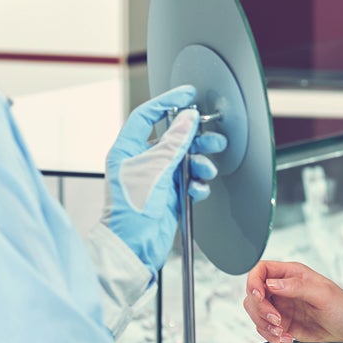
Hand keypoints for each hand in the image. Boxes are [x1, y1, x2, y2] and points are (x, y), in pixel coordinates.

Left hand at [103, 84, 227, 273]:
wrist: (134, 248)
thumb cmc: (130, 211)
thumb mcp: (153, 170)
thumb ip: (173, 142)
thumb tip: (187, 118)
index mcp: (128, 149)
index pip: (147, 115)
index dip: (167, 101)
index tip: (188, 94)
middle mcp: (142, 160)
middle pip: (174, 137)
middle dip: (195, 138)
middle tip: (214, 140)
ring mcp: (157, 177)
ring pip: (186, 158)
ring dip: (200, 163)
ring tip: (206, 169)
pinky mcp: (171, 193)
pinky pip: (191, 179)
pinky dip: (198, 183)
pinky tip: (197, 189)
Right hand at [244, 260, 342, 342]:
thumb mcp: (323, 294)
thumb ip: (297, 287)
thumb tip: (272, 284)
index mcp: (293, 274)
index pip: (261, 270)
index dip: (254, 282)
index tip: (259, 296)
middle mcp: (284, 289)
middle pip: (253, 294)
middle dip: (260, 310)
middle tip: (277, 320)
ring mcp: (282, 307)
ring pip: (256, 313)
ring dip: (265, 325)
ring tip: (283, 332)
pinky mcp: (283, 324)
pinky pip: (264, 329)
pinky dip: (271, 336)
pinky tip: (287, 338)